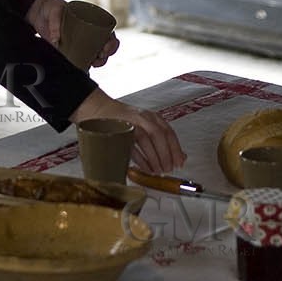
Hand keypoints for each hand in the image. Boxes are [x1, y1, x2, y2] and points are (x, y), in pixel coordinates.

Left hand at [25, 0, 119, 67]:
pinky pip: (81, 59)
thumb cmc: (51, 6)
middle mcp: (88, 32)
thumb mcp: (54, 9)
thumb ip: (55, 22)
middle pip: (104, 46)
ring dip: (98, 62)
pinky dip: (84, 66)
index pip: (108, 32)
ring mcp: (79, 42)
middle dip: (106, 55)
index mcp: (91, 20)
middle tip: (99, 58)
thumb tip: (56, 40)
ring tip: (92, 64)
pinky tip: (84, 70)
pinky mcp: (70, 49)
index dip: (112, 42)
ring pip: (95, 55)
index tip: (106, 48)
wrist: (38, 11)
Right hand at [69, 88, 185, 174]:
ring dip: (154, 158)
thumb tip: (181, 156)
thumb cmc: (125, 122)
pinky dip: (140, 160)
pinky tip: (145, 168)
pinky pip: (131, 146)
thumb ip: (163, 140)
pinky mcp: (119, 130)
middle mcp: (143, 117)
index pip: (168, 132)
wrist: (99, 109)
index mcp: (152, 117)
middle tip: (168, 169)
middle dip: (166, 155)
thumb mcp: (146, 127)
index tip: (180, 162)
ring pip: (146, 140)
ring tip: (157, 171)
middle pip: (159, 136)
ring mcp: (130, 122)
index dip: (176, 149)